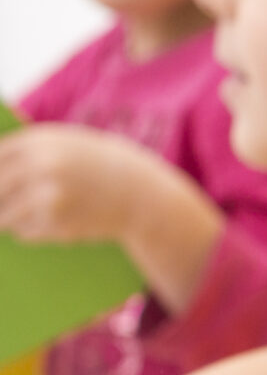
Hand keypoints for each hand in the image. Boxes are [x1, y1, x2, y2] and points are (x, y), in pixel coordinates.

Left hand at [0, 123, 162, 244]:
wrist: (144, 195)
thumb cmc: (103, 168)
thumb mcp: (69, 145)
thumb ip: (30, 151)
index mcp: (42, 142)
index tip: (3, 183)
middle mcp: (42, 166)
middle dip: (0, 200)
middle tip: (9, 206)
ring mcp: (49, 196)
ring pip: (4, 215)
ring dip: (10, 219)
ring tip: (32, 216)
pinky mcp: (58, 224)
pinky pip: (25, 232)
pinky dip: (31, 232)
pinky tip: (54, 223)